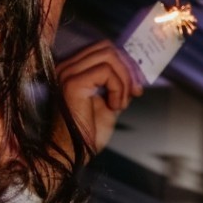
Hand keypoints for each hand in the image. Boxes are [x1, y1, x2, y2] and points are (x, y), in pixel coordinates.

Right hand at [55, 41, 142, 156]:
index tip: (135, 88)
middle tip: (134, 93)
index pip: (103, 50)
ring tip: (120, 104)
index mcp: (73, 71)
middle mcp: (67, 68)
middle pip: (107, 47)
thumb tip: (135, 75)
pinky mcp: (73, 83)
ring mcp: (68, 73)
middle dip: (127, 69)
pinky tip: (114, 106)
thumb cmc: (86, 136)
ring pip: (109, 56)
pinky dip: (117, 88)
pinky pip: (106, 71)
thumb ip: (118, 87)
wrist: (71, 155)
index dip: (125, 64)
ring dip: (123, 81)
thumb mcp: (109, 105)